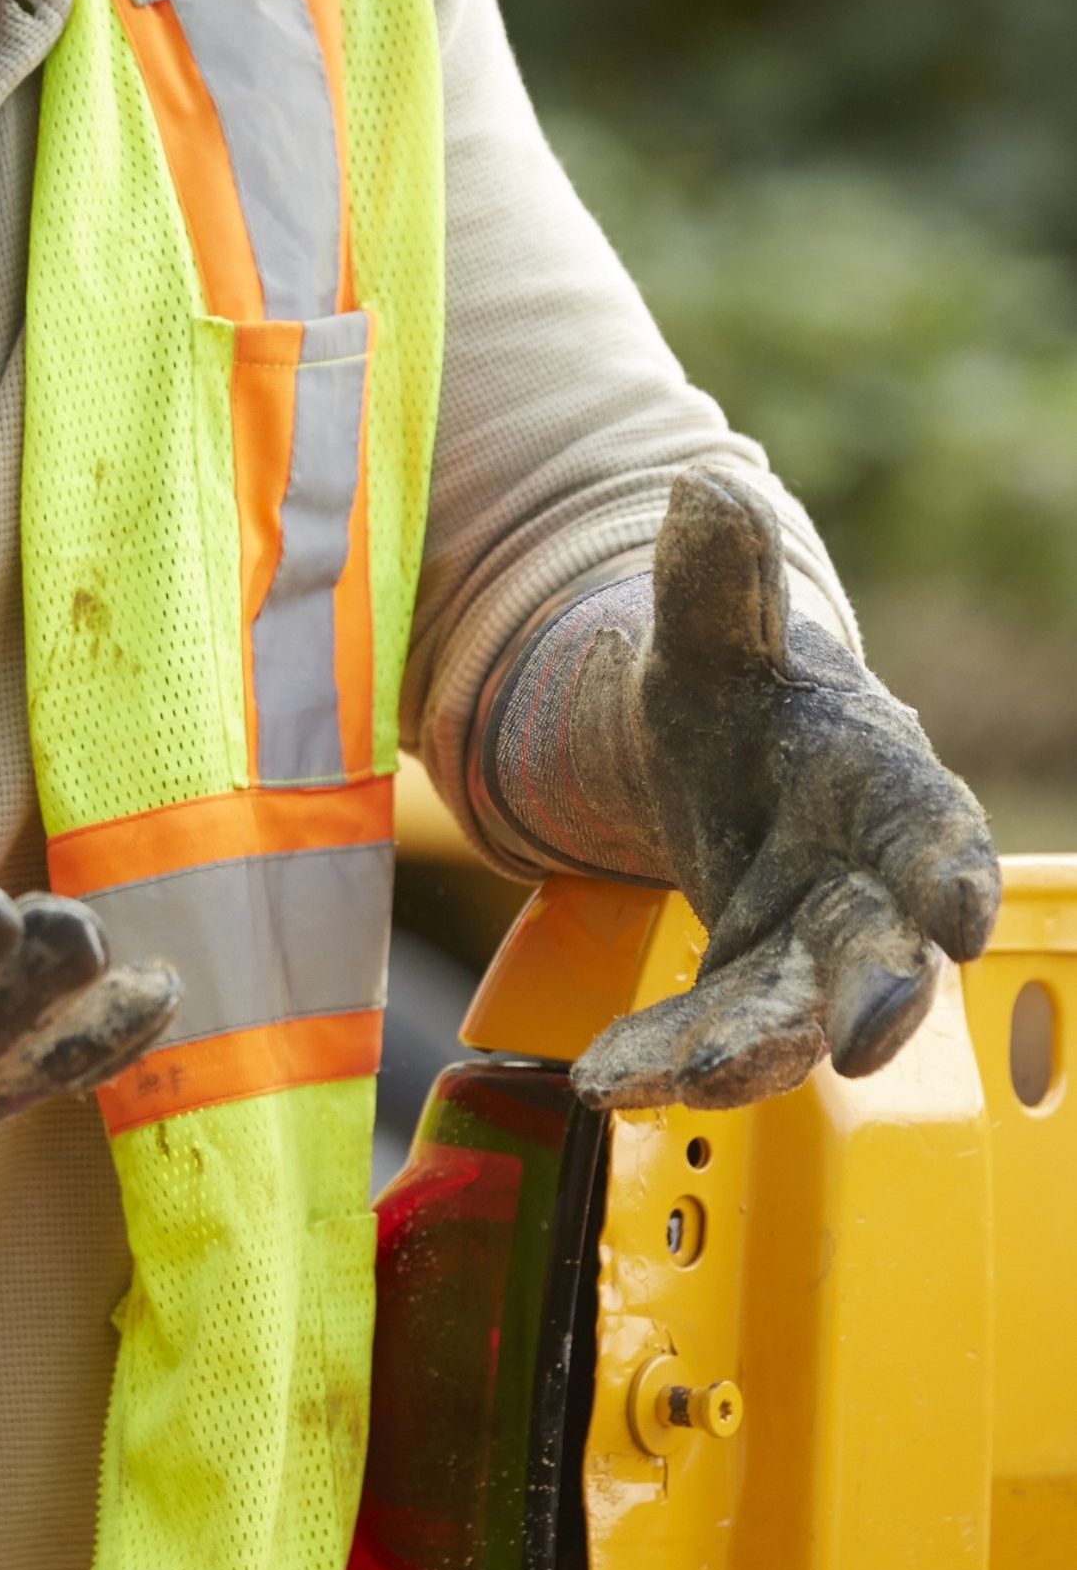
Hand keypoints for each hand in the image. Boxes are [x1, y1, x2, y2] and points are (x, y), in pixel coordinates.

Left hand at [564, 470, 1000, 1111]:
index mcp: (876, 778)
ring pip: (796, 1012)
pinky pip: (717, 1034)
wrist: (710, 754)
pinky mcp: (750, 991)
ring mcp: (807, 945)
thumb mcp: (713, 631)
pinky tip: (607, 1078)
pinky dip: (667, 1060)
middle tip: (858, 1042)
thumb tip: (711, 490)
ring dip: (746, 1051)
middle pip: (882, 945)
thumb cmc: (736, 688)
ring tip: (671, 1077)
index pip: (932, 825)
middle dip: (877, 994)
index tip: (963, 916)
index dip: (951, 869)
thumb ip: (719, 579)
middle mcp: (862, 877)